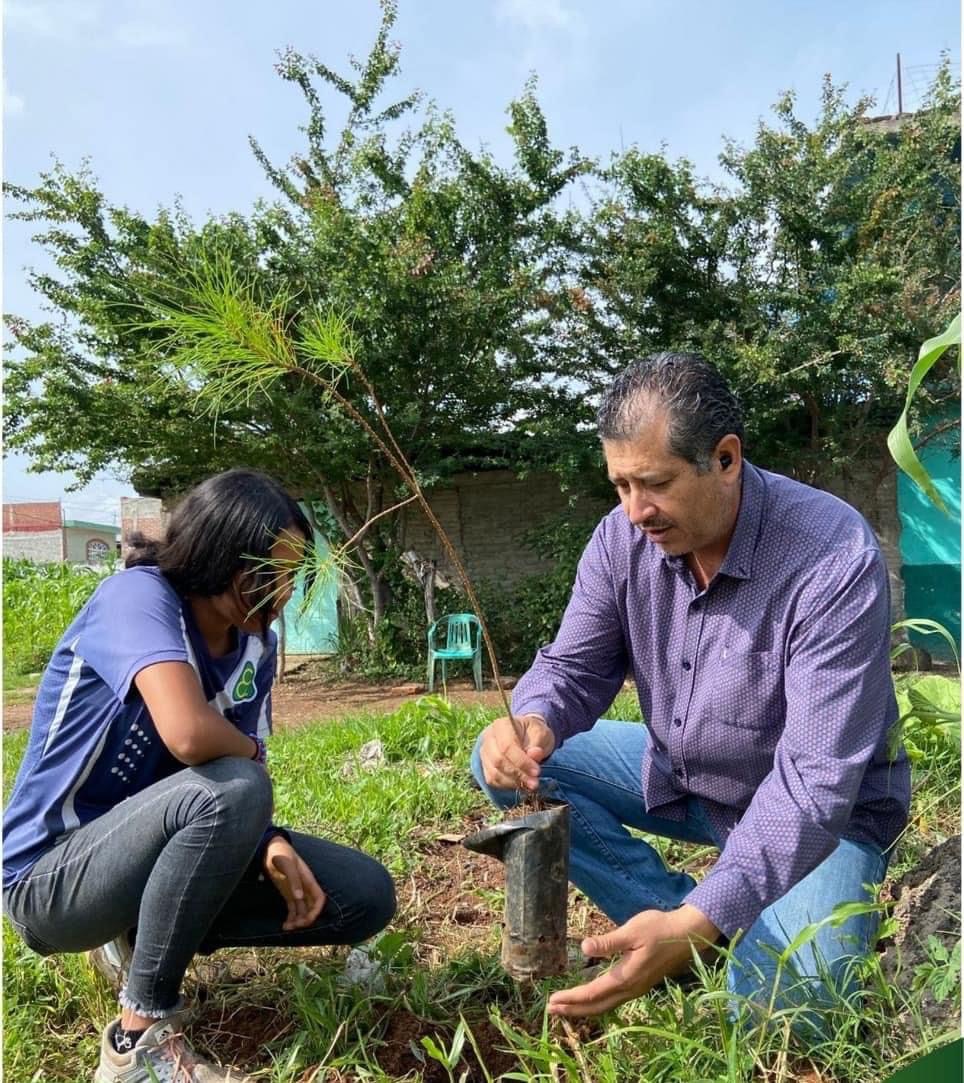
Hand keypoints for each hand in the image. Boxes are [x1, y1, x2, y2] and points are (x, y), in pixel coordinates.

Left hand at [263, 836, 326, 930]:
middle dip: (306, 919)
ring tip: (287, 928)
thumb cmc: (280, 853)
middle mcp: (304, 887)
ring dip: (297, 921)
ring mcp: (296, 890)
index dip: (317, 910)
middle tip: (295, 926)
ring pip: (302, 910)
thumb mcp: (286, 865)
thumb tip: (299, 897)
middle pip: (311, 907)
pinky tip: (284, 925)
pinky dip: (290, 918)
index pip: (319, 898)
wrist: (270, 848)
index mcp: (308, 879)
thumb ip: (293, 880)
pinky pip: (293, 909)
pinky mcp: (287, 893)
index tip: (308, 920)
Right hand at [479, 713, 555, 790]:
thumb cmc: (534, 733)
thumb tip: (534, 755)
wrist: (526, 736)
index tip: (537, 772)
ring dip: (513, 782)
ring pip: (494, 773)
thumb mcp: (541, 733)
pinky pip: (492, 780)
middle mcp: (489, 738)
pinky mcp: (485, 766)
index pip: (507, 746)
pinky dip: (507, 785)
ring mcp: (485, 753)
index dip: (522, 762)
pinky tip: (521, 784)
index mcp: (502, 725)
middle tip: (535, 782)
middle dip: (518, 774)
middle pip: (498, 760)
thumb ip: (538, 744)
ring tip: (530, 785)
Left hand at [548, 905, 719, 1016]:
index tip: (552, 1001)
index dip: (571, 998)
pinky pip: (614, 1000)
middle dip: (573, 1009)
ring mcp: (636, 989)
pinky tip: (591, 998)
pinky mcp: (640, 984)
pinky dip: (597, 1003)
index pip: (592, 993)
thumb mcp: (632, 931)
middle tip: (551, 1010)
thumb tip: (584, 947)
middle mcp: (630, 989)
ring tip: (566, 1008)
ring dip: (584, 1008)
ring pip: (606, 1006)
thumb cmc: (658, 928)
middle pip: (597, 1006)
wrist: (687, 935)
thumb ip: (608, 942)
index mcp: (626, 977)